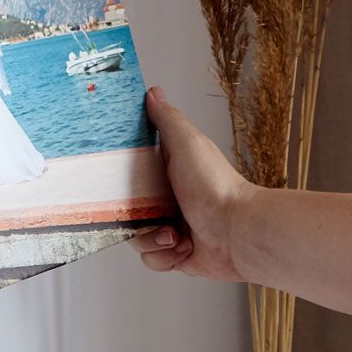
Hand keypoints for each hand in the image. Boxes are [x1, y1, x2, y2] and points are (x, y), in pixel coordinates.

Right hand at [135, 85, 260, 281]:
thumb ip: (166, 119)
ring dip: (151, 238)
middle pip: (126, 208)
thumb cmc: (215, 186)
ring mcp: (171, 228)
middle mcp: (166, 200)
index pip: (128, 173)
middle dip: (133, 216)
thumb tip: (152, 92)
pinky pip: (152, 259)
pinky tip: (182, 247)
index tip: (112, 182)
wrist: (239, 233)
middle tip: (146, 213)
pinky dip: (164, 256)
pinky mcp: (177, 254)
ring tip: (173, 234)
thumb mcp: (187, 143)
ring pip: (136, 237)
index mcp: (166, 172)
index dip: (116, 179)